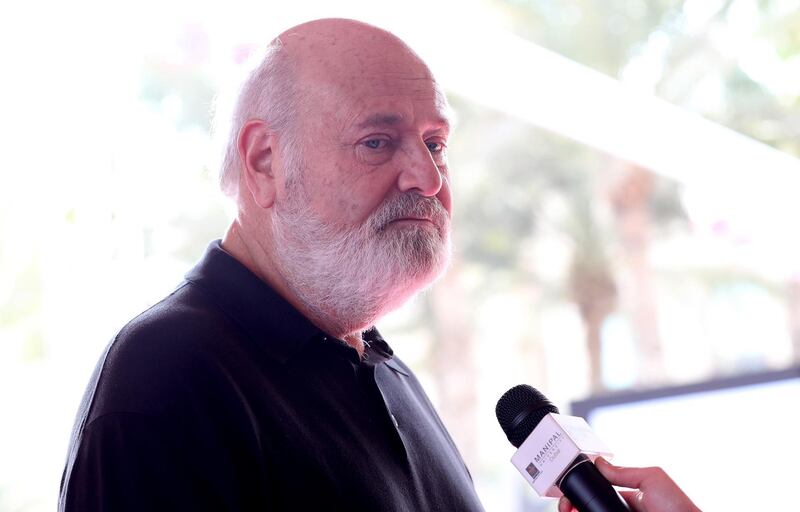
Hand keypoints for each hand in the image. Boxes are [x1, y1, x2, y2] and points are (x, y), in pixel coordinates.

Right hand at [557, 457, 700, 511]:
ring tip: (567, 511)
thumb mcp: (651, 479)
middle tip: (564, 506)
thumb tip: (599, 462)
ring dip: (575, 511)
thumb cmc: (679, 507)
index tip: (568, 490)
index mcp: (629, 498)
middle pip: (589, 507)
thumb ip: (623, 472)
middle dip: (572, 504)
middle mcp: (622, 511)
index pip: (598, 492)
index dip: (581, 490)